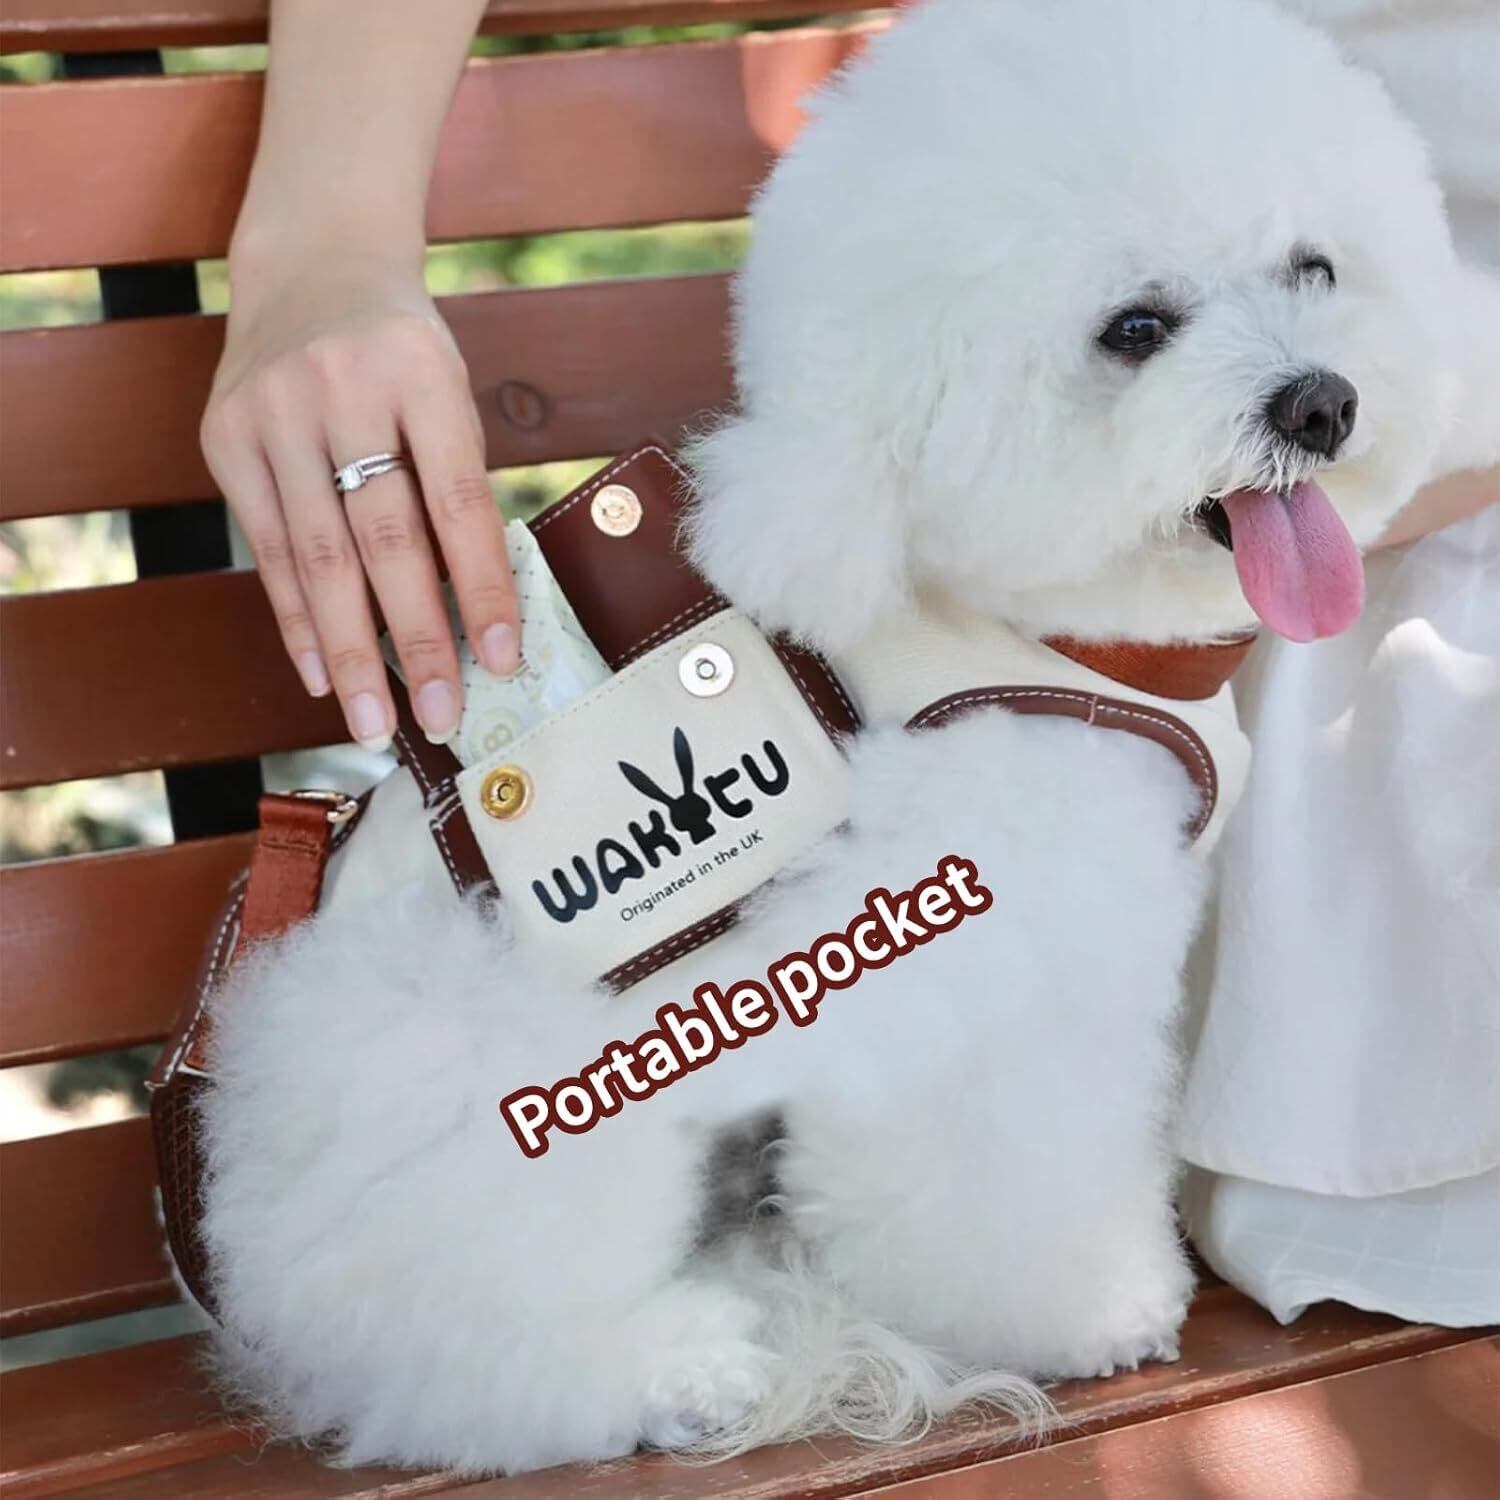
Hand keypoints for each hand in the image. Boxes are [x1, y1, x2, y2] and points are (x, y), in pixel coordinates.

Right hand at [201, 249, 519, 749]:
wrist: (311, 263)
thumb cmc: (403, 351)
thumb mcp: (449, 392)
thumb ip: (456, 487)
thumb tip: (474, 616)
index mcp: (420, 372)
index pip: (459, 501)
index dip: (481, 587)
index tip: (503, 659)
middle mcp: (339, 387)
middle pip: (383, 537)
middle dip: (414, 638)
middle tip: (439, 716)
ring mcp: (271, 411)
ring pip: (316, 555)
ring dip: (348, 651)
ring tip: (374, 722)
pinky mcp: (224, 436)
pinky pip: (266, 547)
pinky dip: (295, 618)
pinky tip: (319, 674)